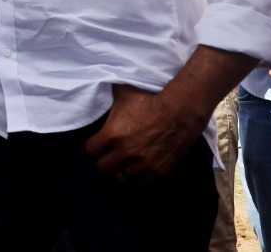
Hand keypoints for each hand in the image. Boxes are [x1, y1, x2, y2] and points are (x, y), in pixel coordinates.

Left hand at [84, 85, 204, 178]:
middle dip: (104, 162)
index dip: (91, 147)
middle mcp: (125, 153)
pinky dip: (139, 177)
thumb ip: (108, 97)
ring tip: (123, 165)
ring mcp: (143, 165)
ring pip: (122, 179)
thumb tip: (96, 89)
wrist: (180, 111)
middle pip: (103, 169)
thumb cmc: (149, 100)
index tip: (95, 145)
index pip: (90, 151)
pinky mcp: (159, 172)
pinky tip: (139, 169)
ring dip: (121, 172)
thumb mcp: (123, 94)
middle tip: (108, 156)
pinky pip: (142, 183)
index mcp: (112, 135)